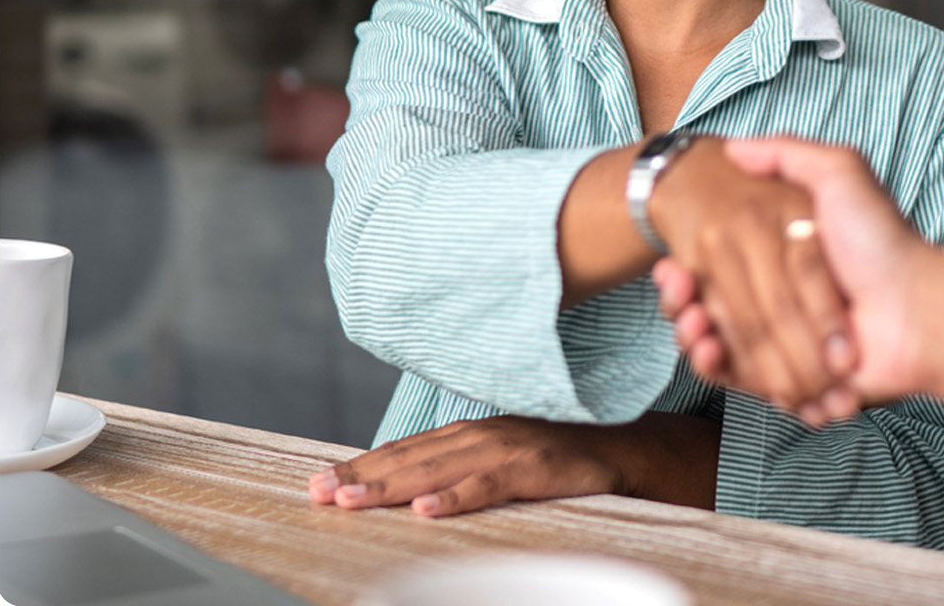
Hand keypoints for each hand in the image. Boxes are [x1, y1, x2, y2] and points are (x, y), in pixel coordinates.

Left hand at [307, 416, 624, 516]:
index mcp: (471, 434)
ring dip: (392, 486)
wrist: (626, 452)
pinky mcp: (537, 467)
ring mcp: (509, 447)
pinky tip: (426, 510)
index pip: (405, 450)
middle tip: (318, 493)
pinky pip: (490, 484)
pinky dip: (457, 495)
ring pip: (439, 468)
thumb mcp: (502, 463)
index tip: (319, 481)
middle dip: (361, 476)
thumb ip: (460, 471)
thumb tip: (409, 494)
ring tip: (351, 501)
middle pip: (411, 457)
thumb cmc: (559, 464)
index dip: (361, 465)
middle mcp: (483, 433)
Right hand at [647, 137, 854, 421]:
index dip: (689, 272)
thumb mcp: (839, 174)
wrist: (915, 309)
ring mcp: (788, 346)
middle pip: (713, 310)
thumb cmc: (879, 240)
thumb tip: (734, 146)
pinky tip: (707, 347)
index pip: (720, 271)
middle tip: (674, 290)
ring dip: (694, 336)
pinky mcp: (794, 384)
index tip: (672, 265)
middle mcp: (785, 305)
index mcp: (786, 264)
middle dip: (684, 304)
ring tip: (690, 321)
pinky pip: (742, 382)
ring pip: (720, 347)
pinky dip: (718, 368)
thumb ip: (789, 153)